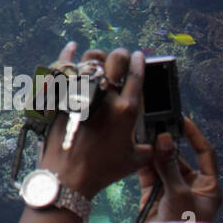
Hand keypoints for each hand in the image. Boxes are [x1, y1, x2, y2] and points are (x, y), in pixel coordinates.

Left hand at [40, 42, 152, 197]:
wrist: (68, 175)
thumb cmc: (102, 170)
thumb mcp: (135, 161)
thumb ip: (151, 147)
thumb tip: (161, 141)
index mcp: (126, 110)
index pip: (137, 76)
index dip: (140, 62)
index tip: (140, 56)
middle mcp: (106, 97)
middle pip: (116, 60)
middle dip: (121, 55)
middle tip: (121, 58)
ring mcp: (82, 93)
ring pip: (91, 60)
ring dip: (98, 56)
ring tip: (100, 60)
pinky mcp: (62, 95)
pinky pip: (63, 66)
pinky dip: (67, 54)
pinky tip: (71, 47)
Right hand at [138, 117, 221, 222]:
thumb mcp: (180, 194)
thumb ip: (170, 166)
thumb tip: (165, 139)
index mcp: (208, 187)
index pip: (205, 154)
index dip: (195, 136)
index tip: (183, 121)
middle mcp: (191, 187)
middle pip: (179, 158)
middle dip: (168, 145)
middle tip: (156, 128)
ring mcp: (172, 190)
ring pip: (162, 164)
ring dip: (154, 153)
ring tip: (145, 138)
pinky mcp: (154, 195)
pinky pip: (149, 174)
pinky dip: (143, 164)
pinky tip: (138, 153)